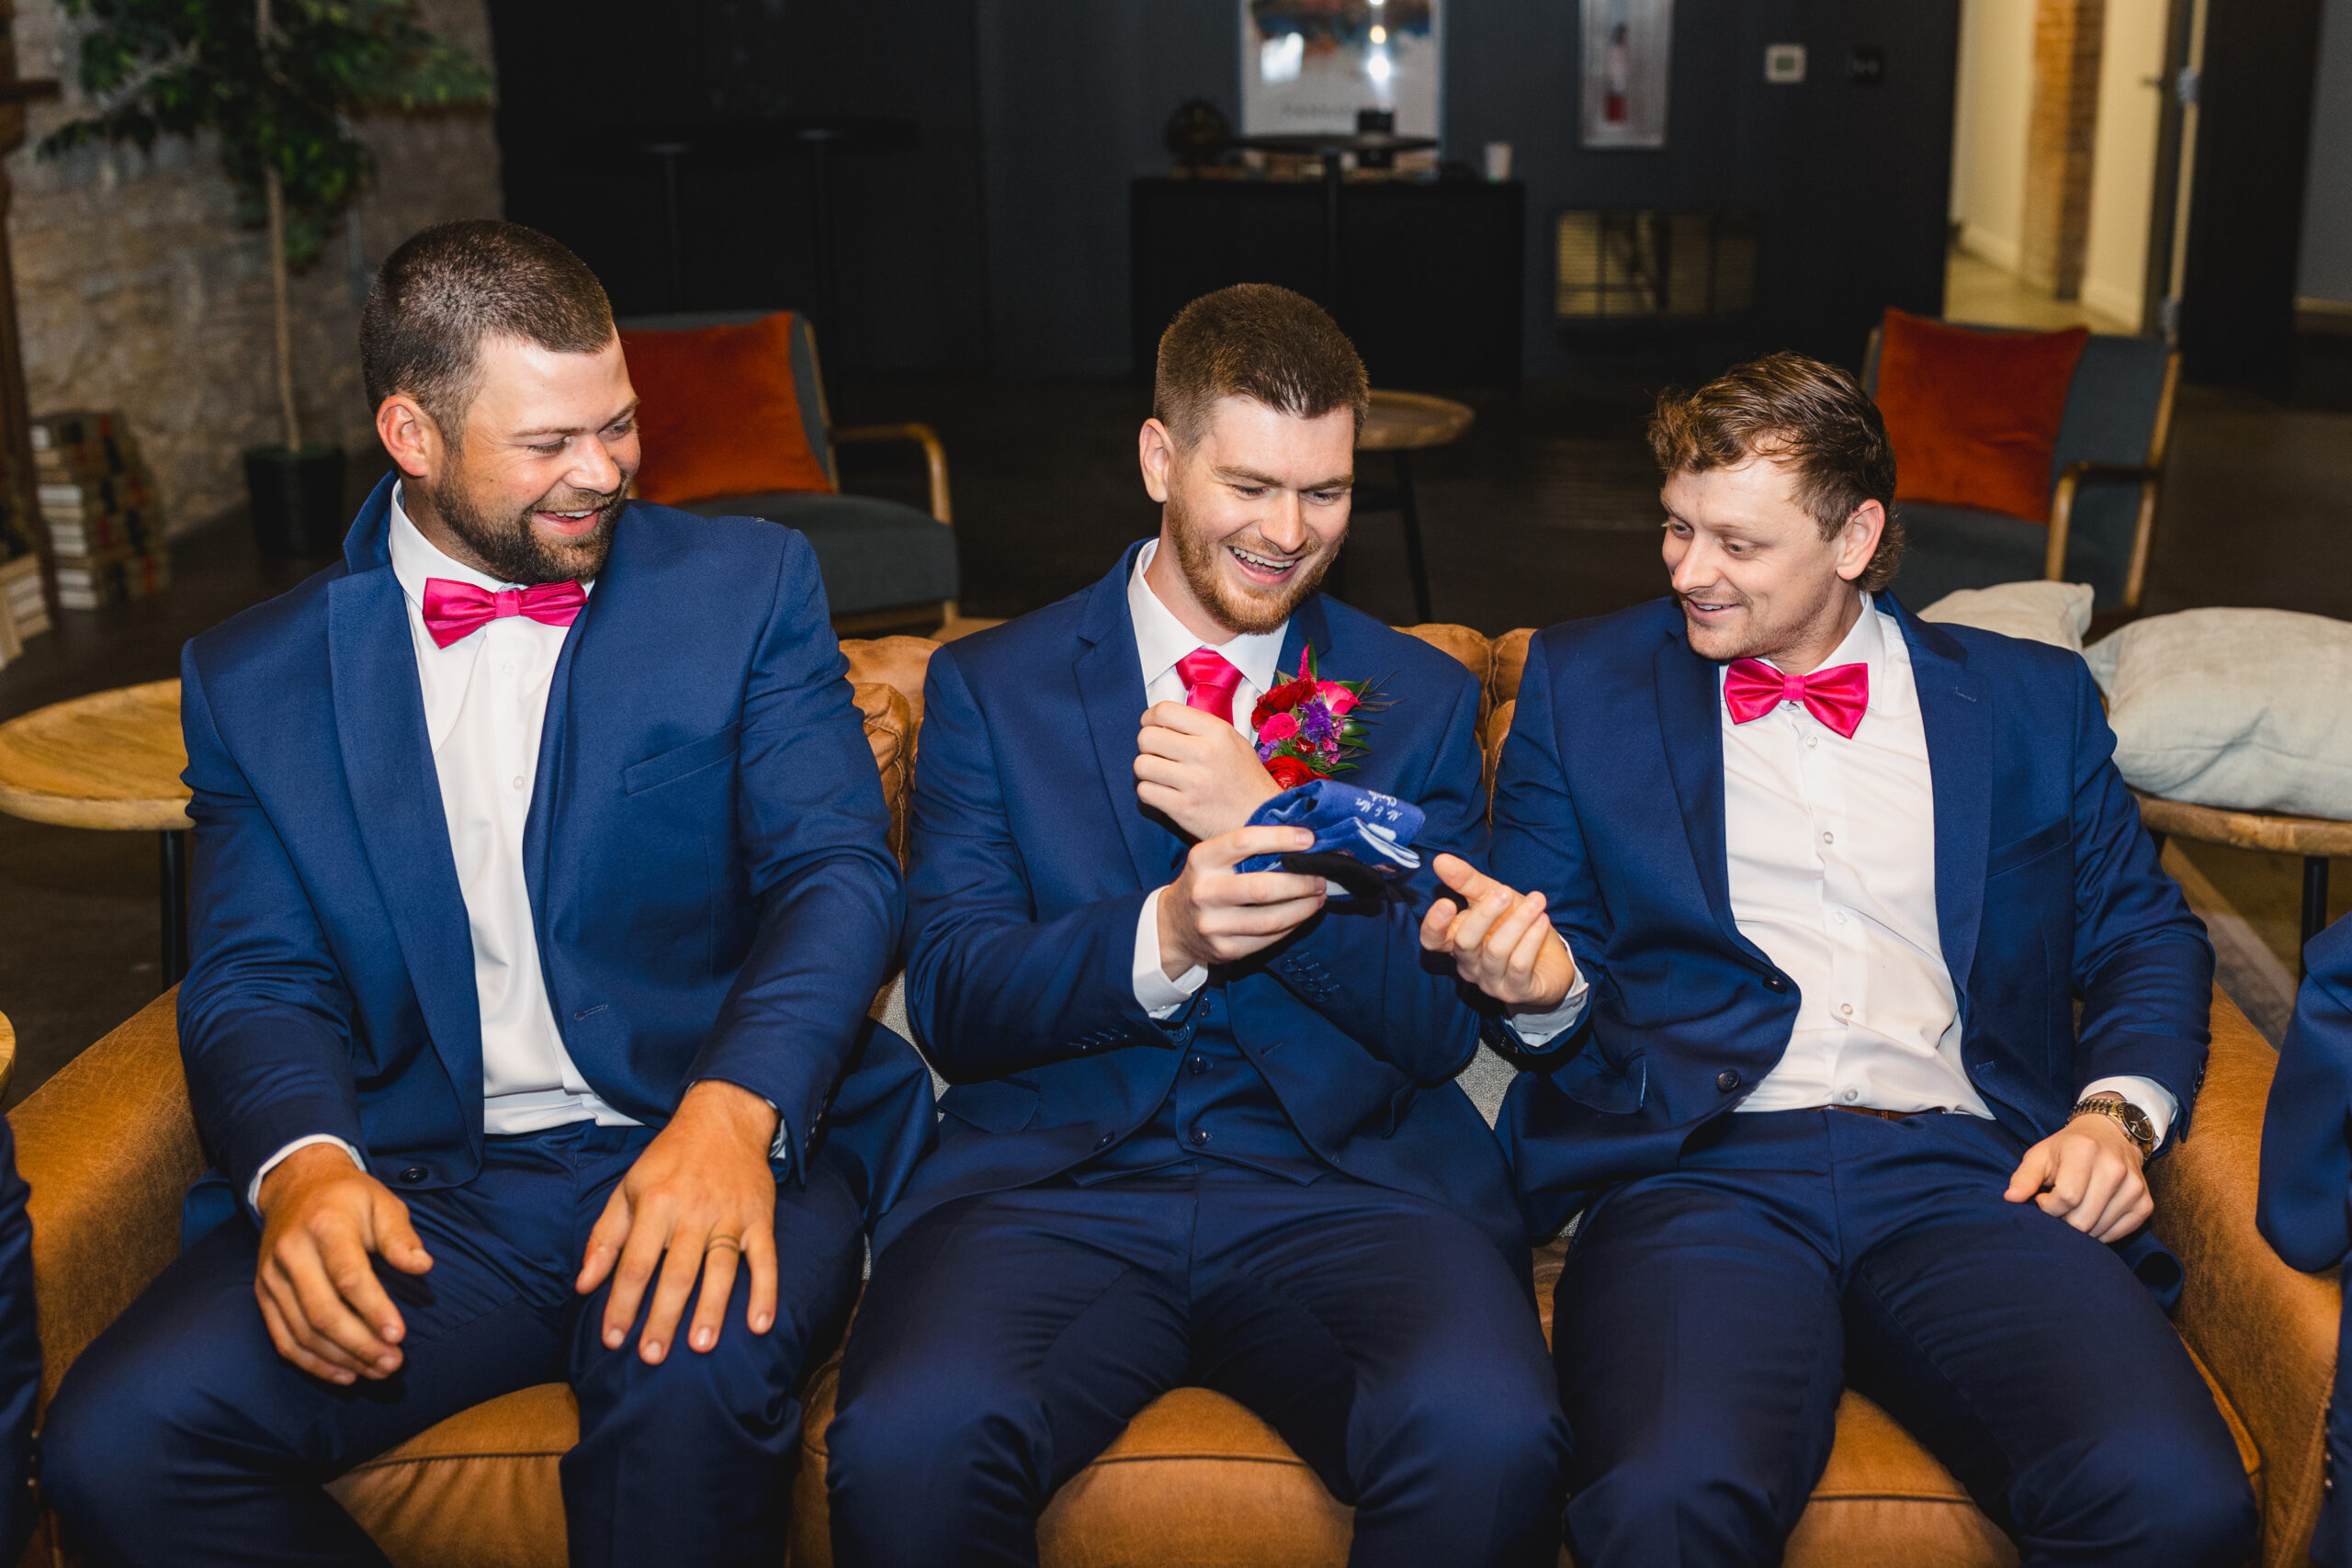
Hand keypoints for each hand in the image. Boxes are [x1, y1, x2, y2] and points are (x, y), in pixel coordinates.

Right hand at [253, 1143, 433, 1385]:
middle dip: (360, 1344)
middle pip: (323, 1312)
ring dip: (342, 1359)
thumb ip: (400, 1236)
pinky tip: (344, 1374)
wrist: (295, 1185)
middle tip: (394, 1363)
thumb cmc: (349, 1197)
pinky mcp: (263, 1294)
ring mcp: (271, 1277)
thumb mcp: (382, 1202)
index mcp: (325, 1226)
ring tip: (377, 1371)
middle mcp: (291, 1253)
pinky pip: (284, 1339)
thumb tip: (423, 1266)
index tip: (399, 1335)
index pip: (349, 1276)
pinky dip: (313, 1363)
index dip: (374, 1309)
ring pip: (303, 1332)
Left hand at [576, 1080, 781, 1363]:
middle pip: (677, 1273)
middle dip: (663, 1317)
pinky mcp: (760, 1218)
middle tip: (651, 1356)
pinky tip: (760, 1324)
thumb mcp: (629, 1188)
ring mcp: (730, 1216)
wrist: (724, 1118)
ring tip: (700, 1346)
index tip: (612, 1339)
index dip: (622, 1303)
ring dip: (711, 1310)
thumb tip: (584, 1285)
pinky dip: (765, 1292)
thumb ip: (605, 1237)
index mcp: (656, 1202)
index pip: (635, 1263)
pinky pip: (766, 1259)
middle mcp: (693, 1210)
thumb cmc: (669, 1159)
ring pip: (721, 1270)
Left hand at [1135, 701, 1282, 840]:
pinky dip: (1150, 792)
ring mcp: (1193, 782)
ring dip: (1147, 770)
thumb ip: (1200, 728)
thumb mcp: (1233, 741)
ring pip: (1141, 765)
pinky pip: (1145, 791)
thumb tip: (1161, 720)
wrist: (1263, 819)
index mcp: (1217, 731)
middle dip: (1147, 746)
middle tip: (1159, 755)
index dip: (1150, 719)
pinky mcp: (1183, 809)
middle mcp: (1205, 753)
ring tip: (1161, 774)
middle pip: (1146, 737)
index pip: (1164, 711)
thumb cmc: (1245, 780)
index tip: (1154, 727)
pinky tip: (1164, 792)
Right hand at [1158, 824, 1326, 977]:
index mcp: (1201, 859)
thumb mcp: (1213, 858)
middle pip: (1262, 887)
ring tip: (1319, 896)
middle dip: (1300, 882)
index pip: (1243, 841)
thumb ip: (1247, 849)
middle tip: (1322, 876)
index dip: (1280, 838)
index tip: (1308, 839)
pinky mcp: (1225, 950)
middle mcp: (1203, 892)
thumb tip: (1301, 841)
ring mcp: (1213, 925)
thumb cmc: (1206, 882)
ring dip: (1303, 907)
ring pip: (1270, 919)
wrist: (1174, 925)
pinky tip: (1302, 914)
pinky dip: (1293, 925)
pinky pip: (1269, 938)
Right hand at [1419, 853, 1576, 1011]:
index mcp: (1456, 942)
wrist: (1550, 960)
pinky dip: (1532, 940)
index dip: (1434, 924)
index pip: (1432, 940)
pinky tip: (1543, 921)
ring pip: (1497, 952)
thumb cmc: (1513, 925)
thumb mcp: (1492, 896)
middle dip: (1485, 915)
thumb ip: (1466, 881)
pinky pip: (1520, 965)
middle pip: (1465, 943)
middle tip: (1505, 892)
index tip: (1447, 902)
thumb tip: (1440, 860)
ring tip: (1538, 902)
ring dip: (1518, 923)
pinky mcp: (1516, 991)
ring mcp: (1491, 981)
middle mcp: (1469, 965)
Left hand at [2003, 1112, 2151, 1241]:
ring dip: (2081, 1228)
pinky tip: (2092, 1215)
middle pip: (2083, 1219)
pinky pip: (2119, 1233)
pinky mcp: (2145, 1203)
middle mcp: (2115, 1168)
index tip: (2044, 1199)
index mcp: (2085, 1150)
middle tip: (2058, 1208)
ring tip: (2075, 1208)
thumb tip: (2010, 1199)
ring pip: (2100, 1229)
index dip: (2048, 1207)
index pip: (2066, 1198)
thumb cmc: (2067, 1149)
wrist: (2109, 1136)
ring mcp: (2134, 1186)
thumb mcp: (2040, 1155)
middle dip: (2063, 1221)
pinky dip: (2101, 1232)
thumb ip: (2024, 1177)